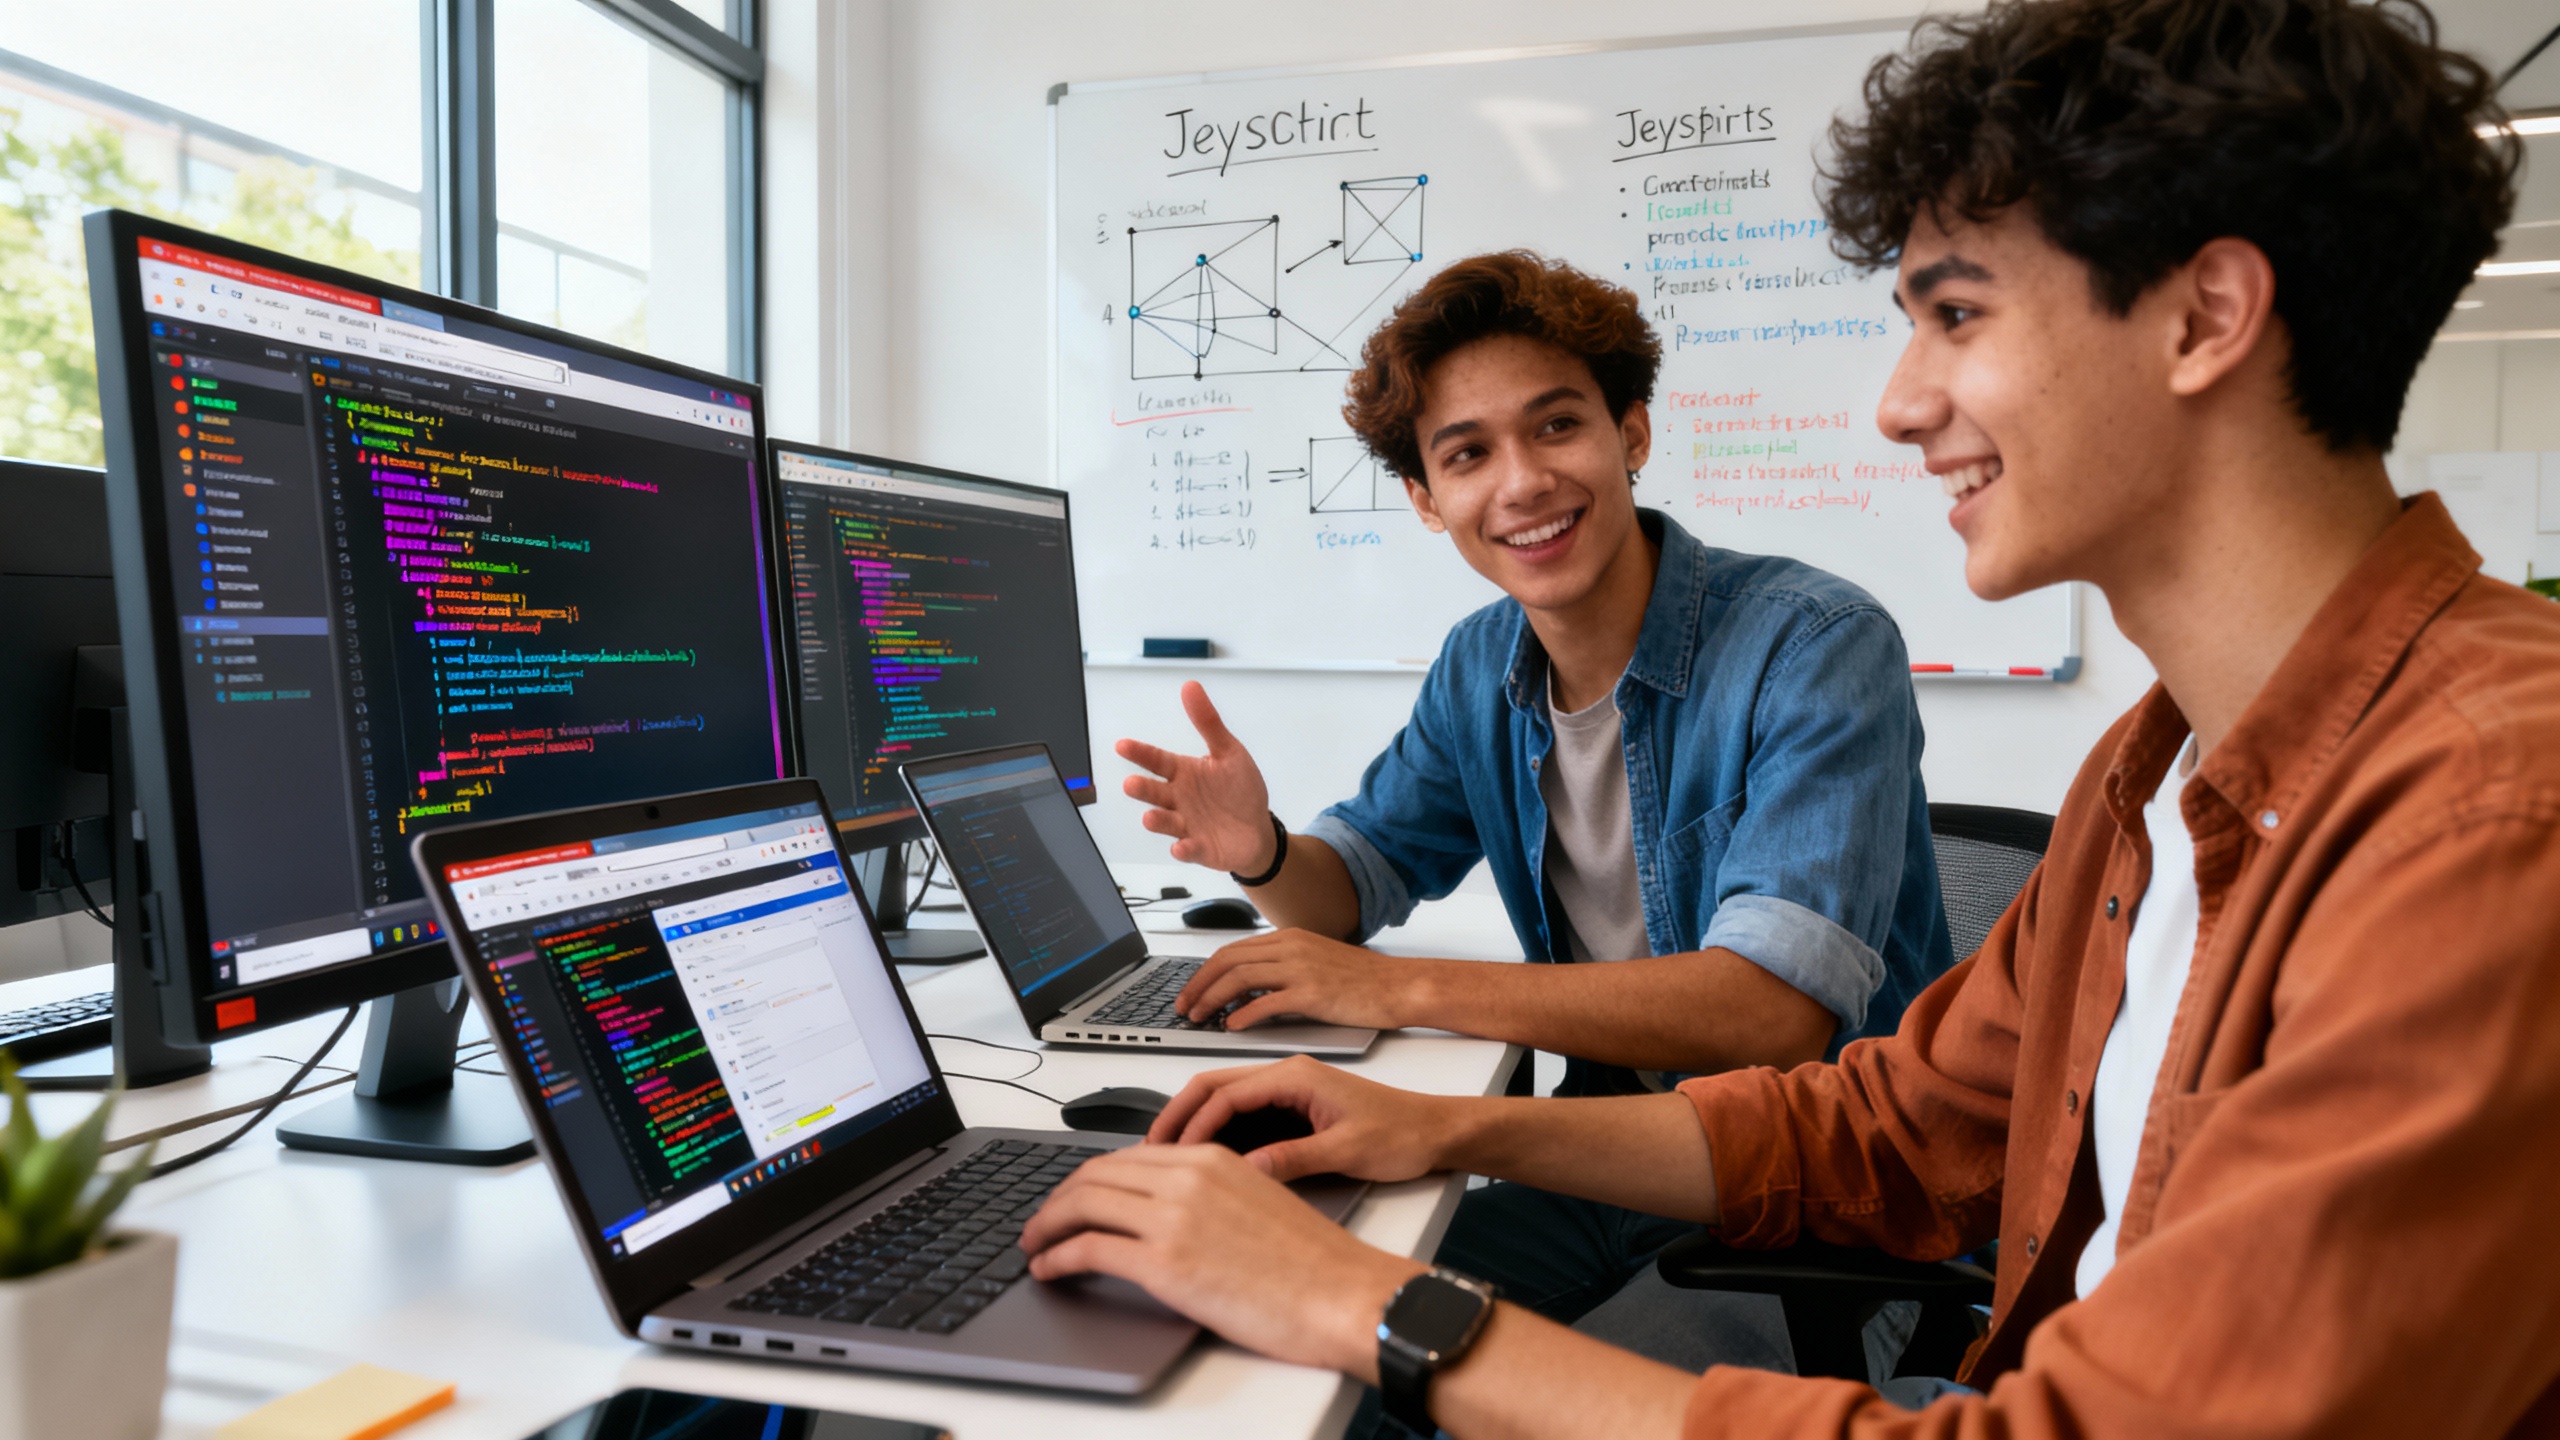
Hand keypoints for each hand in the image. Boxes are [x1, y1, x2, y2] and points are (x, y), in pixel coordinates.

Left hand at [1020, 1144, 1423, 1377]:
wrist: (1343, 1294)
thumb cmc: (1314, 1263)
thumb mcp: (1259, 1202)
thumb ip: (1211, 1196)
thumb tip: (1172, 1216)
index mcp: (1212, 1159)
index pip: (1127, 1156)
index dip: (1089, 1178)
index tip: (1074, 1197)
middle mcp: (1187, 1177)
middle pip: (1094, 1174)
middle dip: (1057, 1199)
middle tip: (1042, 1222)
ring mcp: (1173, 1218)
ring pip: (1080, 1204)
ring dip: (1046, 1225)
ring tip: (1034, 1245)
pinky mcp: (1164, 1263)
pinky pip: (1087, 1249)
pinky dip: (1056, 1257)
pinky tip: (1049, 1270)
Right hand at [1114, 681, 1276, 873]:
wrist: (1257, 829)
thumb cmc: (1239, 790)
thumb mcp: (1229, 751)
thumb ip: (1208, 722)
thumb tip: (1191, 687)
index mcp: (1184, 773)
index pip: (1157, 761)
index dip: (1140, 754)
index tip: (1123, 746)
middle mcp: (1180, 799)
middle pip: (1155, 793)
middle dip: (1142, 789)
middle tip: (1131, 784)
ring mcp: (1187, 824)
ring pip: (1166, 822)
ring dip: (1157, 821)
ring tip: (1149, 817)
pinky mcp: (1200, 848)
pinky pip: (1189, 849)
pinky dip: (1184, 849)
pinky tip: (1180, 847)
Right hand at [1145, 1054, 1458, 1183]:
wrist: (1438, 1131)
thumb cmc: (1403, 1134)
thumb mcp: (1347, 1150)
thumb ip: (1294, 1158)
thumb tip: (1246, 1171)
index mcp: (1297, 1076)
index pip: (1226, 1093)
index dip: (1194, 1124)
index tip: (1172, 1155)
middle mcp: (1288, 1076)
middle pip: (1213, 1087)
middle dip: (1178, 1117)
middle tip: (1147, 1153)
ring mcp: (1289, 1090)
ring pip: (1224, 1099)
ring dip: (1193, 1124)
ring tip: (1165, 1158)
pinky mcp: (1294, 1108)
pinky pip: (1243, 1113)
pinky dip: (1216, 1132)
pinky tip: (1204, 1159)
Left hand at [1179, 928, 1428, 1031]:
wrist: (1398, 986)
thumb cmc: (1362, 980)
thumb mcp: (1315, 962)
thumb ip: (1281, 970)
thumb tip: (1245, 991)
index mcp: (1288, 938)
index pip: (1231, 950)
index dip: (1204, 972)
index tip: (1190, 991)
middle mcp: (1291, 947)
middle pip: (1227, 960)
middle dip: (1198, 984)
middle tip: (1183, 1007)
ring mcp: (1301, 968)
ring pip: (1239, 978)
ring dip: (1212, 999)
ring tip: (1200, 1018)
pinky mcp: (1313, 993)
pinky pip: (1266, 1002)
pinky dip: (1243, 1014)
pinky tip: (1232, 1027)